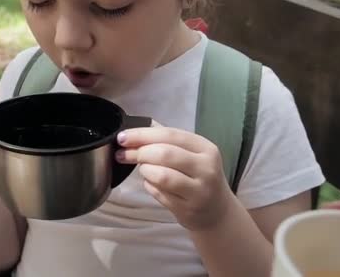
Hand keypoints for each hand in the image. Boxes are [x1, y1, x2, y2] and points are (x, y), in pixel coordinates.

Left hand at [116, 122, 232, 230]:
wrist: (217, 211)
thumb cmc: (198, 176)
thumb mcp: (192, 154)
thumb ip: (167, 139)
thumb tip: (136, 129)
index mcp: (205, 148)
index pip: (170, 134)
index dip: (142, 135)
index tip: (122, 137)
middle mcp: (206, 168)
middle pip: (164, 154)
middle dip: (139, 152)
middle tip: (123, 155)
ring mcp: (198, 191)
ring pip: (161, 176)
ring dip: (145, 170)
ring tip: (143, 170)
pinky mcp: (188, 209)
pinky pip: (159, 194)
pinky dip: (149, 186)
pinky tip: (151, 183)